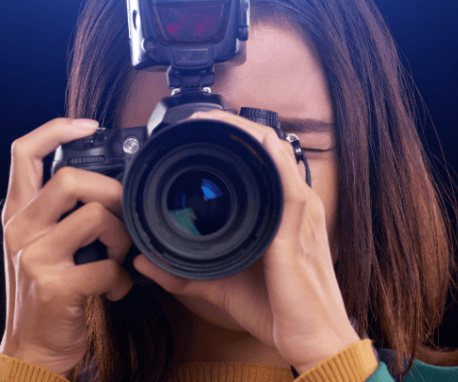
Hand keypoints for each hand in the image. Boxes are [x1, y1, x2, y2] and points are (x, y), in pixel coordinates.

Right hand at [0, 118, 133, 377]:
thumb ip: (61, 214)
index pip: (23, 152)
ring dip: (122, 237)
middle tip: (123, 215)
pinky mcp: (55, 286)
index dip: (56, 129)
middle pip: (69, 179)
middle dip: (110, 193)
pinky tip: (117, 289)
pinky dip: (123, 279)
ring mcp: (35, 257)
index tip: (89, 125)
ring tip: (120, 257)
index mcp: (18, 214)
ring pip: (94, 217)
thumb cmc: (47, 295)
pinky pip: (107, 266)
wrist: (32, 349)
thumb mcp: (42, 246)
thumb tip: (108, 184)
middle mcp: (21, 229)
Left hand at [133, 109, 359, 373]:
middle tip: (199, 118)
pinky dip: (269, 157)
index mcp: (281, 212)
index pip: (261, 160)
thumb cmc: (278, 311)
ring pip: (276, 153)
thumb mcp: (220, 285)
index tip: (198, 131)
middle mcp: (294, 205)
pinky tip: (250, 142)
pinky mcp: (298, 227)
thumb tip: (145, 264)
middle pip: (268, 146)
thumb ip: (183, 274)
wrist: (312, 340)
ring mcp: (300, 213)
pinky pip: (286, 182)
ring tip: (212, 119)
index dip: (233, 139)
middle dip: (233, 125)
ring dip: (245, 131)